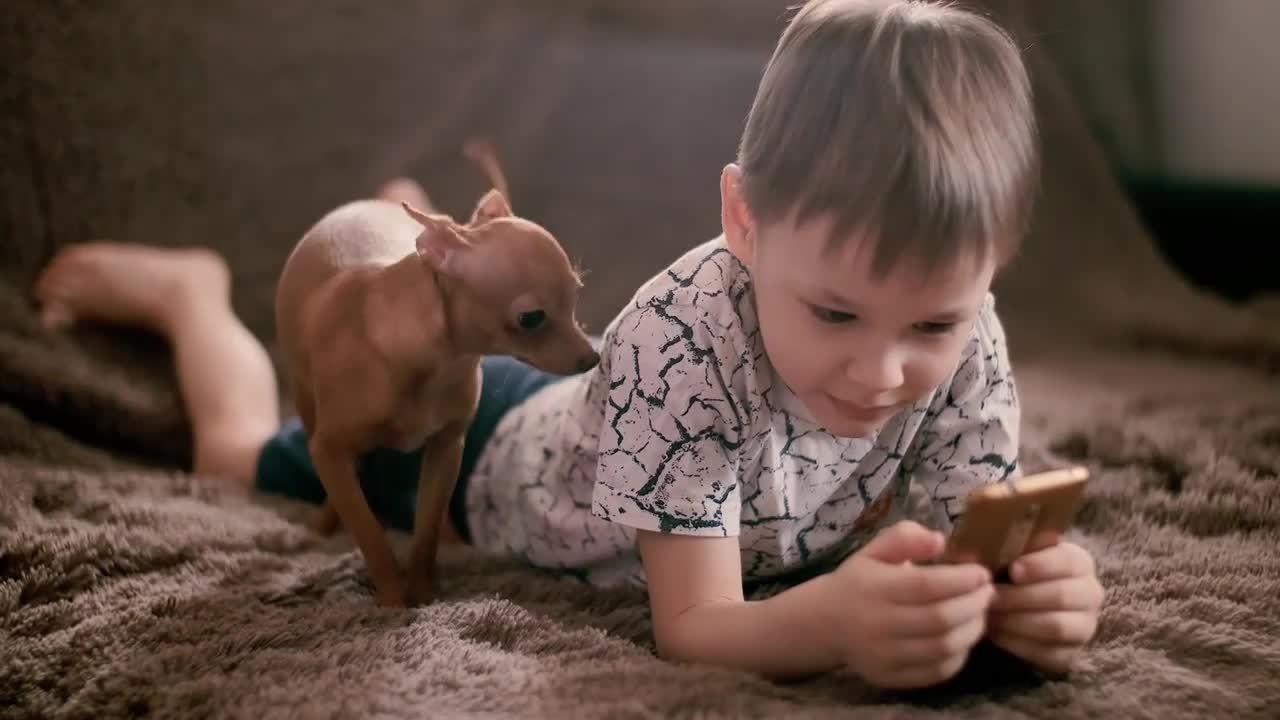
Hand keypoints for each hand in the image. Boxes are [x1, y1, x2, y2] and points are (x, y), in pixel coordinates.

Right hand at [825, 520, 994, 689]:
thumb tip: (939, 541)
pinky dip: (959, 656)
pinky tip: (962, 638)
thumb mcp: (874, 550)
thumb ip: (904, 537)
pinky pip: (936, 671)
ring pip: (943, 648)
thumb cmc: (858, 581)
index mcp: (874, 588)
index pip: (927, 586)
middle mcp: (878, 624)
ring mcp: (884, 655)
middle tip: (989, 592)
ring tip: (980, 614)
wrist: (825, 622)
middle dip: (974, 604)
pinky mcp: (891, 677)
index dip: (962, 580)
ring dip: (972, 630)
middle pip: (940, 619)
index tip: (982, 573)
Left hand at [987, 541, 1103, 673]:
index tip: (1013, 570)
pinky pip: (1048, 653)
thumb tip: (987, 536)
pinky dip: (1017, 643)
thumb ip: (1008, 546)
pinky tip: (995, 633)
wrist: (1022, 604)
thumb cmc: (1015, 572)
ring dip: (1017, 621)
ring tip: (989, 615)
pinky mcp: (1072, 653)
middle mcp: (1090, 594)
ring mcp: (1085, 626)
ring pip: (1056, 626)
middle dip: (1020, 597)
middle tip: (990, 596)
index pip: (1067, 561)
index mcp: (1079, 563)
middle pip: (1061, 595)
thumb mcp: (1017, 553)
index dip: (1040, 566)